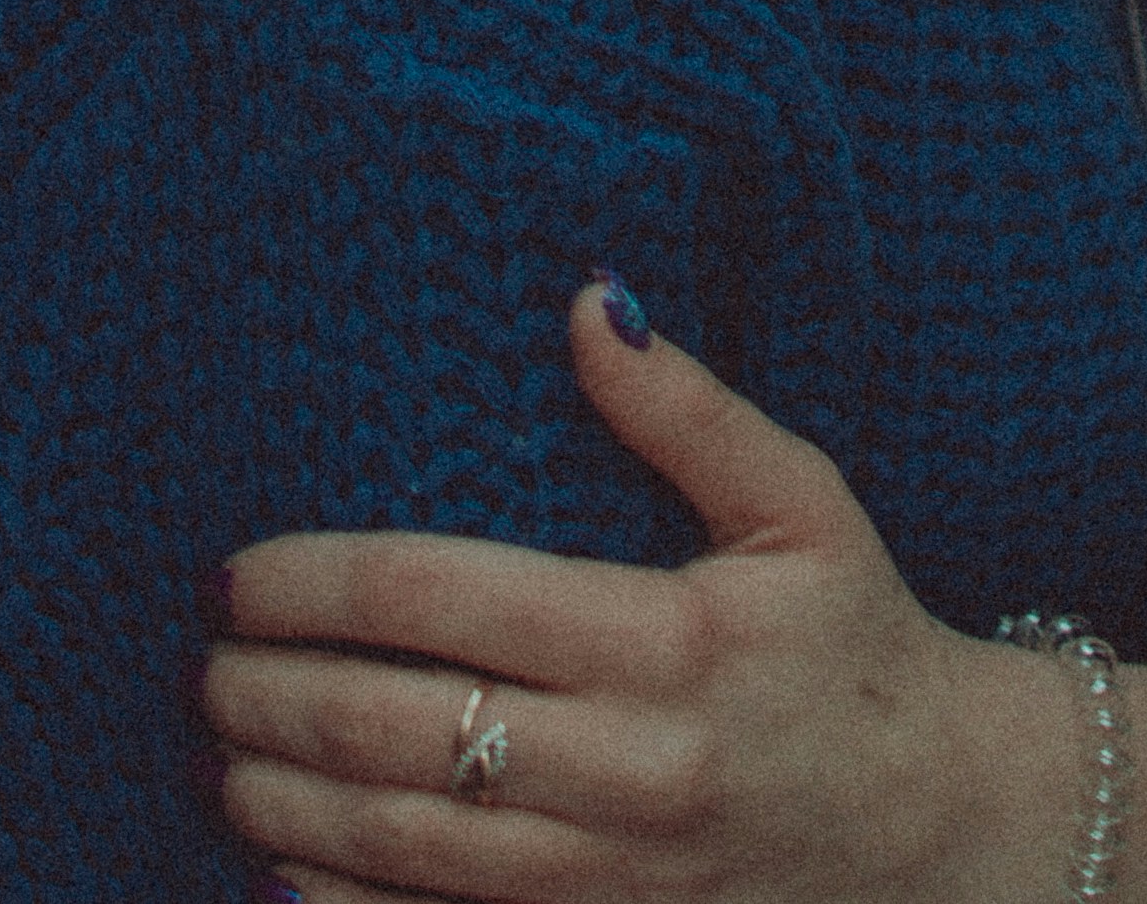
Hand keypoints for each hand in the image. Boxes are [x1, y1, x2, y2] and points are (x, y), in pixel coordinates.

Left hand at [196, 273, 1083, 903]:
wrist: (943, 824)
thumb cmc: (856, 637)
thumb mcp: (801, 502)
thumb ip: (689, 409)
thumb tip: (591, 299)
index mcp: (670, 639)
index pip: (446, 598)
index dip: (320, 582)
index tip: (238, 570)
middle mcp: (632, 766)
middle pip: (400, 733)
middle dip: (274, 696)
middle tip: (203, 661)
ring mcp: (613, 878)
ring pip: (404, 850)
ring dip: (284, 804)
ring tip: (218, 750)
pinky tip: (276, 868)